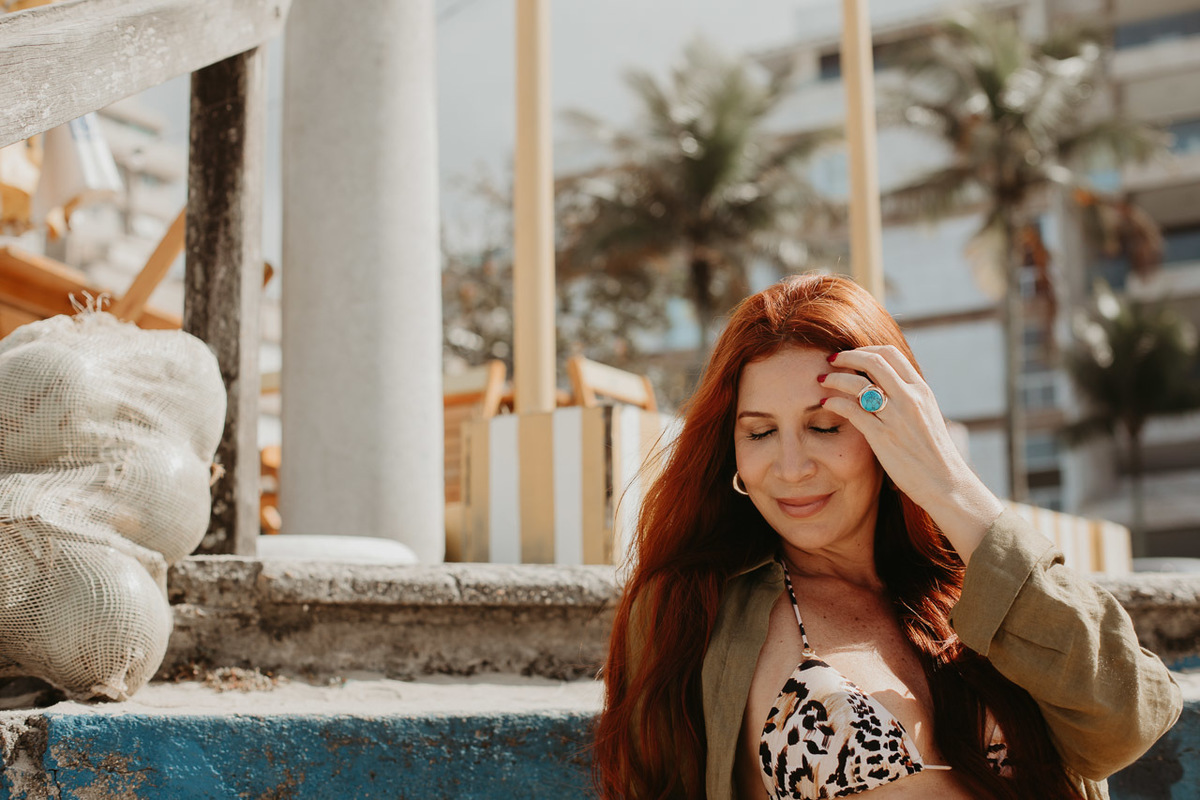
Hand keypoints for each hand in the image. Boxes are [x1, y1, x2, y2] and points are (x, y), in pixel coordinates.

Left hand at [819, 346, 1004, 562]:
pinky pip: (852, 410)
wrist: (945, 482)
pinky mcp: (882, 437)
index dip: (864, 349)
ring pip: (858, 384)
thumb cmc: (932, 452)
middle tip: (830, 359)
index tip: (850, 355)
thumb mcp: (926, 414)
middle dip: (846, 356)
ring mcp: (896, 417)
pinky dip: (835, 402)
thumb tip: (886, 383)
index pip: (889, 354)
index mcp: (921, 390)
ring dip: (835, 377)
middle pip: (873, 361)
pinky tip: (826, 403)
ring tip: (821, 379)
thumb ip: (908, 397)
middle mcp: (910, 398)